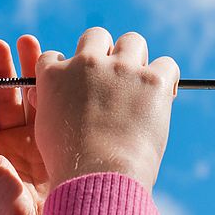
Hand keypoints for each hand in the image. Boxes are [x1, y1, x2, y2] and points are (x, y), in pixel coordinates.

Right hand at [26, 27, 180, 192]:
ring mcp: (121, 69)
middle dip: (105, 53)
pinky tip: (163, 96)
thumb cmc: (71, 165)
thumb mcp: (47, 132)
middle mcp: (86, 63)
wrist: (99, 178)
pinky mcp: (153, 80)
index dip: (70, 69)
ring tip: (140, 86)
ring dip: (136, 59)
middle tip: (114, 80)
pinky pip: (167, 64)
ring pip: (132, 42)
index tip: (80, 86)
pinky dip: (166, 78)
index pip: (57, 56)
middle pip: (96, 36)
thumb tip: (59, 99)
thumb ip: (52, 106)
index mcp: (55, 75)